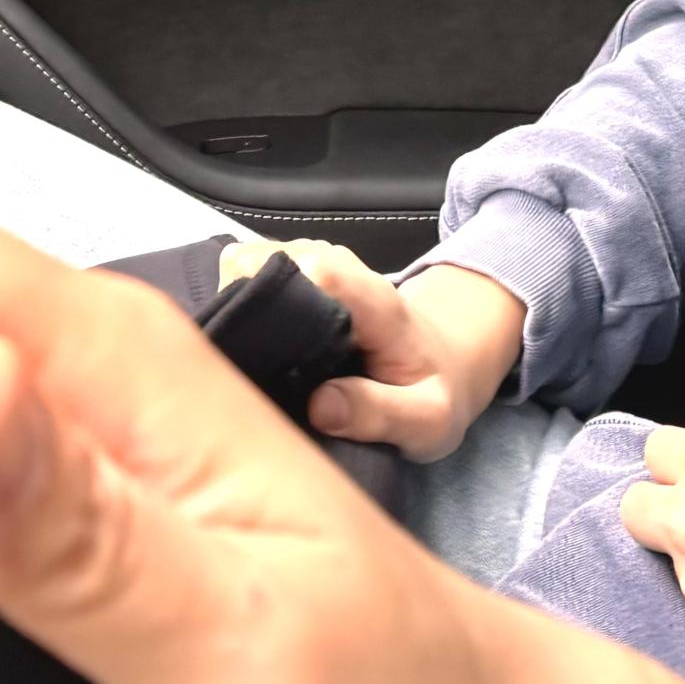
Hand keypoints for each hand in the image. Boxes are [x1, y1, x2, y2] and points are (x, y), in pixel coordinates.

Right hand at [216, 239, 523, 460]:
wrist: (444, 361)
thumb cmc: (433, 392)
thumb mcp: (427, 422)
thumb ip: (379, 414)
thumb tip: (319, 406)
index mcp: (379, 307)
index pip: (324, 273)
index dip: (280, 296)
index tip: (252, 342)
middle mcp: (345, 273)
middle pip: (275, 262)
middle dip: (248, 307)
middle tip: (242, 363)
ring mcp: (318, 267)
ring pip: (258, 261)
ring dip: (240, 304)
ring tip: (244, 356)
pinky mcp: (298, 273)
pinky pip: (254, 270)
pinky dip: (240, 299)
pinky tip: (248, 339)